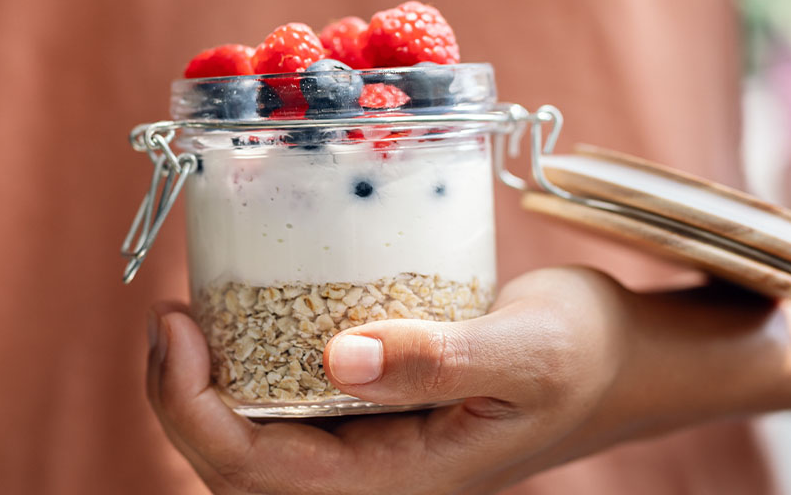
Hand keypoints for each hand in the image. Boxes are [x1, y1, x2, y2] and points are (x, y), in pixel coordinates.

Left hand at [147, 267, 790, 494]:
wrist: (619, 360)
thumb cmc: (585, 355)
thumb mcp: (529, 351)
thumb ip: (442, 358)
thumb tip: (339, 358)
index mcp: (396, 481)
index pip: (252, 474)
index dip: (190, 407)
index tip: (176, 323)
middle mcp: (370, 474)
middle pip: (235, 467)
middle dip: (181, 399)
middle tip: (172, 316)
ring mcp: (367, 446)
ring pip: (253, 439)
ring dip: (205, 386)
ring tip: (191, 314)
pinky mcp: (371, 410)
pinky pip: (285, 405)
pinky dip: (247, 364)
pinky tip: (244, 312)